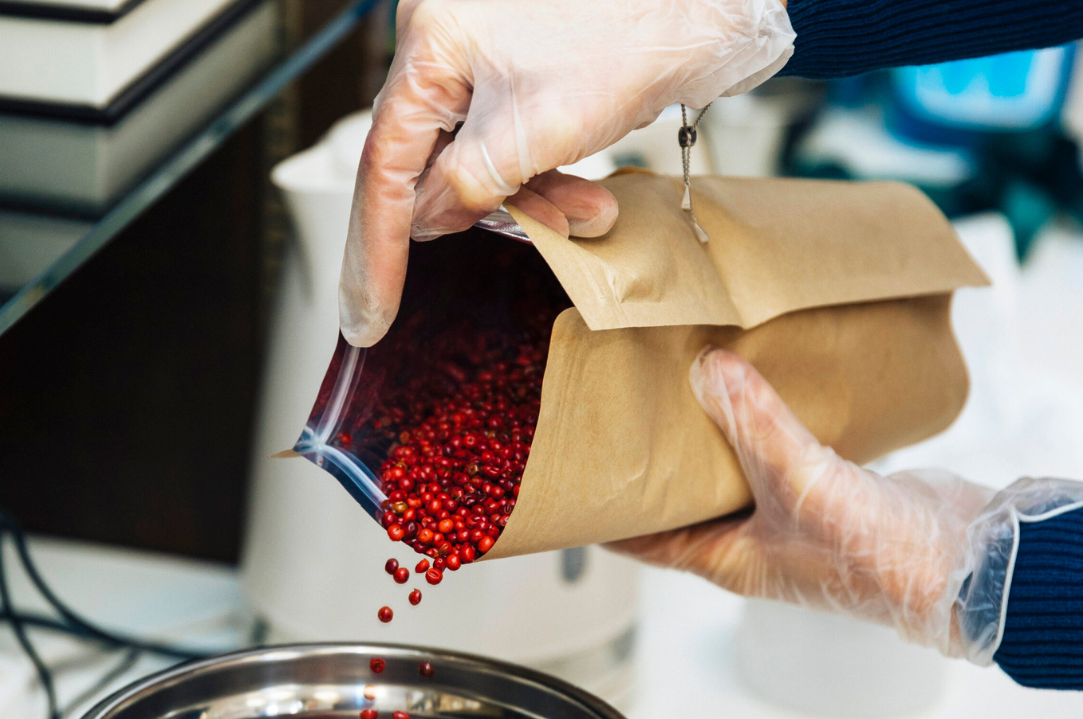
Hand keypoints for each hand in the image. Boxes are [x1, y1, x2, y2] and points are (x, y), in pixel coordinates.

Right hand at [338, 0, 794, 346]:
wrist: (701, 2)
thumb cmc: (631, 30)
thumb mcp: (538, 129)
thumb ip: (468, 183)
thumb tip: (426, 221)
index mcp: (433, 43)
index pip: (383, 165)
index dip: (376, 249)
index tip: (371, 313)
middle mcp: (448, 46)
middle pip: (431, 162)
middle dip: (484, 213)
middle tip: (532, 236)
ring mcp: (486, 57)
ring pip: (480, 159)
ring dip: (532, 199)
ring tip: (587, 213)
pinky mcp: (524, 72)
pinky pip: (513, 142)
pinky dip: (546, 176)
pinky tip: (588, 195)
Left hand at [609, 348, 996, 654]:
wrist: (962, 562)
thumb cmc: (877, 558)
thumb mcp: (800, 482)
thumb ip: (753, 424)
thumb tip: (706, 370)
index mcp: (726, 558)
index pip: (644, 540)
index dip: (608, 515)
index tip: (575, 485)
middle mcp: (750, 540)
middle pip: (683, 497)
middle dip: (657, 459)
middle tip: (625, 408)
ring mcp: (788, 516)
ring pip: (730, 470)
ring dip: (709, 434)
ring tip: (680, 384)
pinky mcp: (826, 490)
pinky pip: (777, 451)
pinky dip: (760, 423)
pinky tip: (753, 386)